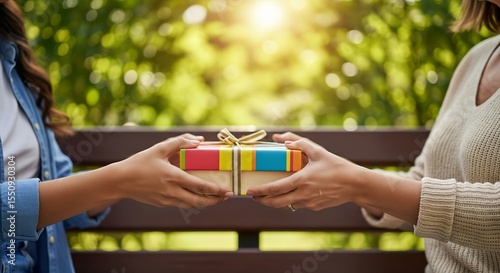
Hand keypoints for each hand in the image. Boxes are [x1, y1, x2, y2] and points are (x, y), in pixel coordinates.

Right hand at [113, 134, 232, 208]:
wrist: (120, 181)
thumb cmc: (139, 163)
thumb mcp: (159, 149)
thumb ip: (179, 143)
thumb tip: (197, 140)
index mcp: (173, 177)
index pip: (200, 186)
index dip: (216, 190)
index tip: (228, 191)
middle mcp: (172, 191)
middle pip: (199, 201)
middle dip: (215, 201)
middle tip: (226, 197)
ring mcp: (167, 200)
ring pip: (191, 205)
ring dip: (205, 202)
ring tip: (215, 198)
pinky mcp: (162, 203)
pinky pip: (181, 204)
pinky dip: (192, 201)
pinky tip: (196, 195)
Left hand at [247, 132, 363, 210]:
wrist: (355, 184)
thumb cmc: (336, 166)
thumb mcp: (318, 151)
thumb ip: (298, 143)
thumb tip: (281, 139)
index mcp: (302, 180)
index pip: (275, 189)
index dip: (260, 191)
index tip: (249, 191)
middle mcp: (303, 194)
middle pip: (276, 203)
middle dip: (263, 201)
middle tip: (254, 196)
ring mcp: (309, 203)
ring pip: (287, 205)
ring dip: (276, 201)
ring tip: (268, 195)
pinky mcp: (315, 207)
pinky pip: (298, 204)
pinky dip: (291, 200)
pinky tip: (290, 193)